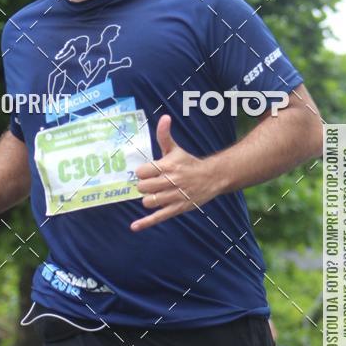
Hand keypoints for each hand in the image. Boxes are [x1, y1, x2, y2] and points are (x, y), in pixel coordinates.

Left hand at [131, 116, 220, 231]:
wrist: (212, 177)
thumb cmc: (189, 163)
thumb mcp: (175, 149)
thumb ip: (164, 135)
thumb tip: (164, 117)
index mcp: (168, 166)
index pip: (142, 172)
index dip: (142, 172)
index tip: (148, 172)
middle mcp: (171, 182)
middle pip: (143, 187)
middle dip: (144, 185)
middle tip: (153, 183)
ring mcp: (174, 197)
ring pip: (149, 201)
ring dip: (149, 198)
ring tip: (157, 194)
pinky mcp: (177, 209)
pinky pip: (158, 217)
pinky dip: (145, 223)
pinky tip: (134, 227)